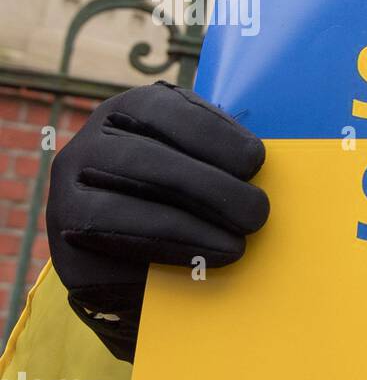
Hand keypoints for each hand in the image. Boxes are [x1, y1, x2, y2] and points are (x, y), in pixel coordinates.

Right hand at [46, 82, 268, 360]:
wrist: (143, 271)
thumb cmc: (191, 205)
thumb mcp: (206, 167)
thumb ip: (228, 155)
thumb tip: (287, 153)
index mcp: (126, 114)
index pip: (162, 108)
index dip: (212, 133)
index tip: (255, 160)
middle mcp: (87, 148)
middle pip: (146, 160)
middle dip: (210, 187)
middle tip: (259, 213)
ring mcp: (66, 197)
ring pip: (126, 206)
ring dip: (191, 226)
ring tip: (239, 245)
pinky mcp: (68, 250)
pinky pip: (112, 250)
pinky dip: (166, 252)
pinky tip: (205, 263)